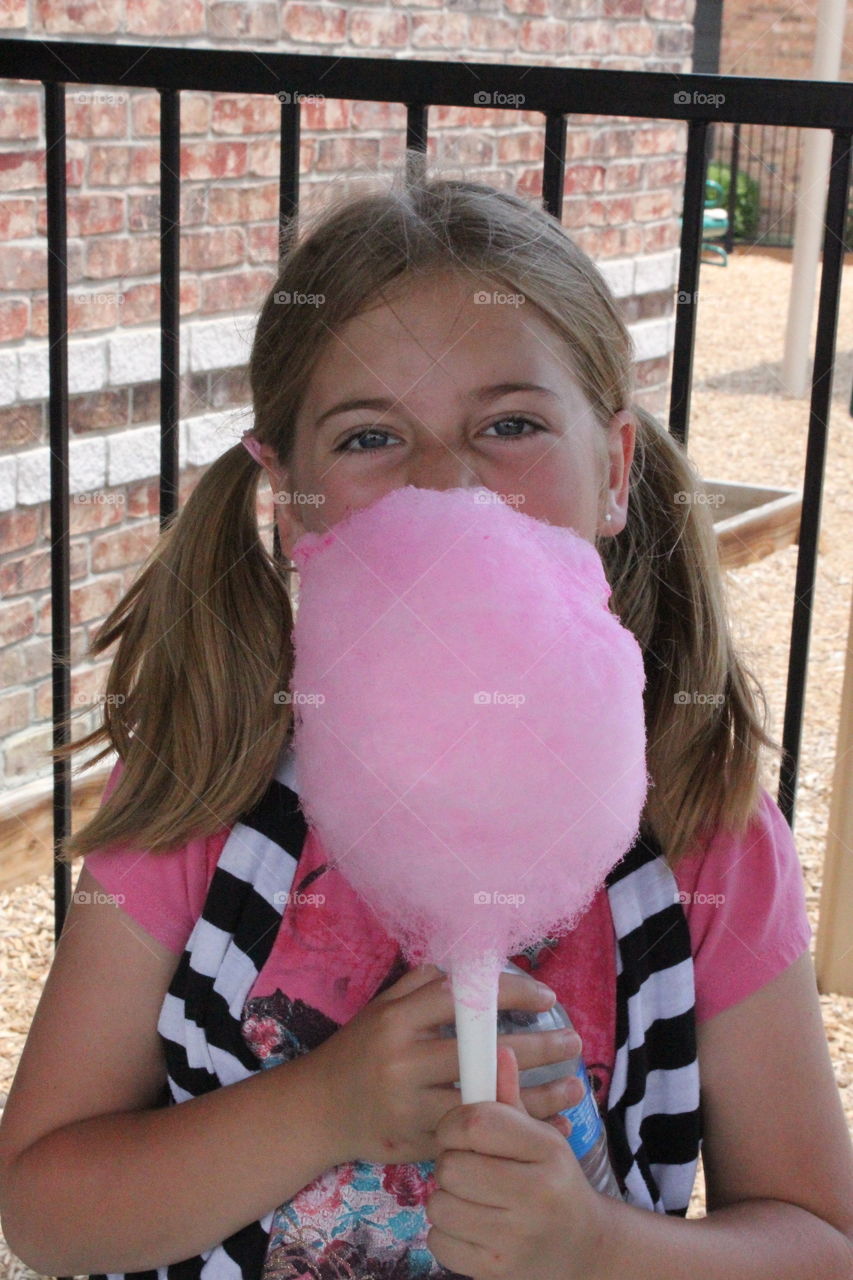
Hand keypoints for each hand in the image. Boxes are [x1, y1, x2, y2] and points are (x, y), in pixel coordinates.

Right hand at [308, 964, 585, 1165]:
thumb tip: (473, 963)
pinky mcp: (416, 1142)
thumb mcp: (383, 1008)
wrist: (317, 1111)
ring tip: (575, 1087)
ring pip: (485, 1100)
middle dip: (537, 1046)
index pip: (463, 997)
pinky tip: (547, 1126)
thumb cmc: (359, 1050)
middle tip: (574, 1042)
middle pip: (483, 1051)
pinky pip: (477, 1137)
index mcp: (398, 1018)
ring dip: (537, 1095)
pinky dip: (514, 1131)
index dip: (510, 993)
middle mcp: (403, 1059)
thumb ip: (424, 983)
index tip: (547, 998)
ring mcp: (410, 1104)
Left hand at [425, 1045, 611, 1279]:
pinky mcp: (495, 1270)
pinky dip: (446, 1232)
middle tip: (467, 1166)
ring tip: (470, 1196)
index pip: (477, 1123)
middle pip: (451, 1165)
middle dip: (451, 1162)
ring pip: (439, 1203)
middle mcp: (536, 1195)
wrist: (584, 1249)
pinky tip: (471, 1226)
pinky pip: (438, 1241)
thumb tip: (497, 1050)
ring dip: (446, 1198)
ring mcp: (515, 1238)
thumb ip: (511, 1097)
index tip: (457, 1129)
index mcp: (547, 1151)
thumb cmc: (554, 1181)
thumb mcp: (541, 1137)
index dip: (454, 1122)